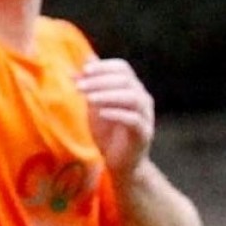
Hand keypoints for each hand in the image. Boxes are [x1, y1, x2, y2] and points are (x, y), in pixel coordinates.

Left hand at [75, 58, 154, 179]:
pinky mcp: (144, 133)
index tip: (84, 70)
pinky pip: (133, 120)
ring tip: (88, 99)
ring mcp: (146, 116)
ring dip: (108, 95)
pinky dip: (117, 114)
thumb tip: (82, 62)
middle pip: (126, 80)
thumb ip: (92, 85)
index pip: (123, 68)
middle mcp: (143, 98)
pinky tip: (101, 113)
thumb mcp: (94, 106)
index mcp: (132, 88)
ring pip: (132, 97)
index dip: (104, 66)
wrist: (119, 163)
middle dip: (100, 80)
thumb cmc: (107, 132)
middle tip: (79, 86)